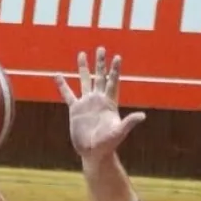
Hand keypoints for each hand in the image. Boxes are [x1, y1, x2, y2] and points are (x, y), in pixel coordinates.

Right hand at [53, 47, 146, 163]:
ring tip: (82, 54)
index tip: (117, 57)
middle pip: (100, 77)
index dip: (115, 70)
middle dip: (101, 63)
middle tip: (101, 48)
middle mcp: (98, 100)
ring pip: (85, 81)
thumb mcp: (119, 132)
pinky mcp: (75, 110)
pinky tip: (57, 76)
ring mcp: (86, 103)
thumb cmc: (108, 144)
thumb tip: (142, 116)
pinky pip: (68, 94)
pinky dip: (62, 85)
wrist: (94, 152)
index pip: (113, 82)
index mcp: (109, 103)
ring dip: (84, 68)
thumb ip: (129, 123)